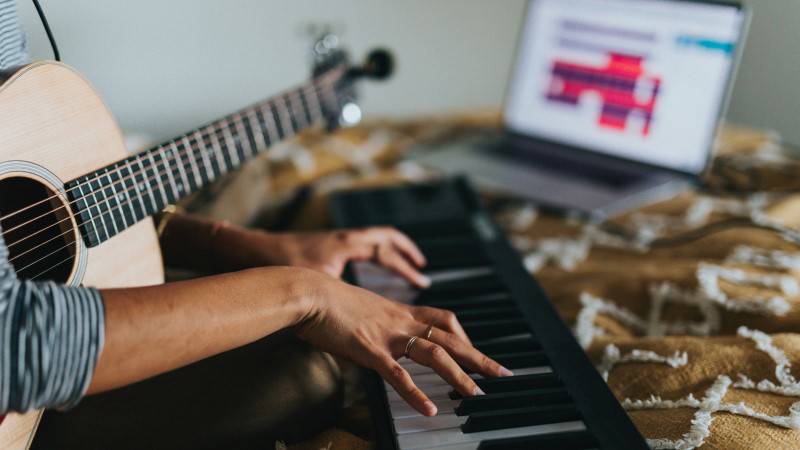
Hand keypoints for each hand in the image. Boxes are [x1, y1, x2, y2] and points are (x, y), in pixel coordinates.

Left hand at [218, 226, 430, 287]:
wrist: (253, 251)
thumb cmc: (281, 266)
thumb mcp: (315, 286)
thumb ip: (339, 302)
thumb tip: (356, 324)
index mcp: (345, 245)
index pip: (385, 251)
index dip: (404, 267)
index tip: (420, 280)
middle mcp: (343, 237)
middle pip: (385, 235)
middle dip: (405, 249)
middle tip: (419, 264)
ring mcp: (334, 239)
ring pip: (371, 236)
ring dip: (390, 248)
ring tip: (402, 262)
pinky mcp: (324, 245)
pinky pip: (359, 243)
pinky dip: (372, 252)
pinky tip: (370, 267)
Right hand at [295, 271, 512, 416]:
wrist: (307, 291)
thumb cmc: (325, 300)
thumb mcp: (358, 308)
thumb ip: (372, 322)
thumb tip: (371, 335)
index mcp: (398, 311)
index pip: (443, 320)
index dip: (464, 336)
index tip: (476, 351)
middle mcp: (400, 321)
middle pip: (450, 338)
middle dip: (479, 357)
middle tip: (502, 373)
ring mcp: (387, 335)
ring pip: (434, 355)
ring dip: (459, 376)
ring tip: (477, 395)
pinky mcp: (369, 349)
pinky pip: (398, 375)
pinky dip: (416, 393)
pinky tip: (430, 409)